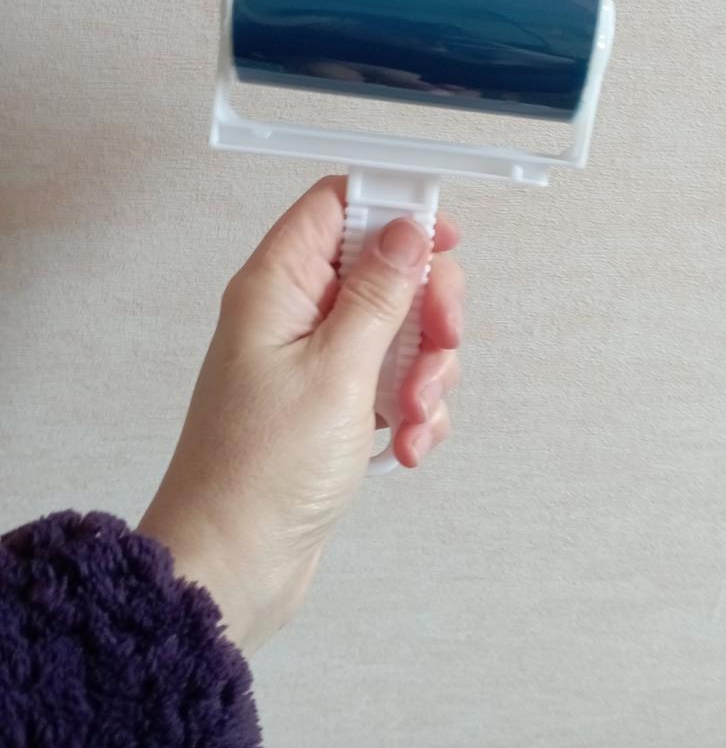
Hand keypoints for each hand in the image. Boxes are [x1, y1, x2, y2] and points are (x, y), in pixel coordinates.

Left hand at [138, 176, 462, 652]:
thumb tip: (408, 228)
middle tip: (443, 344)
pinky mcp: (332, 403)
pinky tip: (406, 447)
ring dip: (423, 371)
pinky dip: (410, 409)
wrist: (235, 565)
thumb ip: (379, 294)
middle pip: (383, 268)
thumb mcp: (337, 371)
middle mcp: (294, 313)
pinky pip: (390, 380)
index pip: (336, 206)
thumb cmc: (264, 468)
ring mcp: (315, 360)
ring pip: (397, 329)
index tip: (443, 241)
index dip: (393, 207)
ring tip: (410, 419)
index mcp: (278, 285)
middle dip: (427, 308)